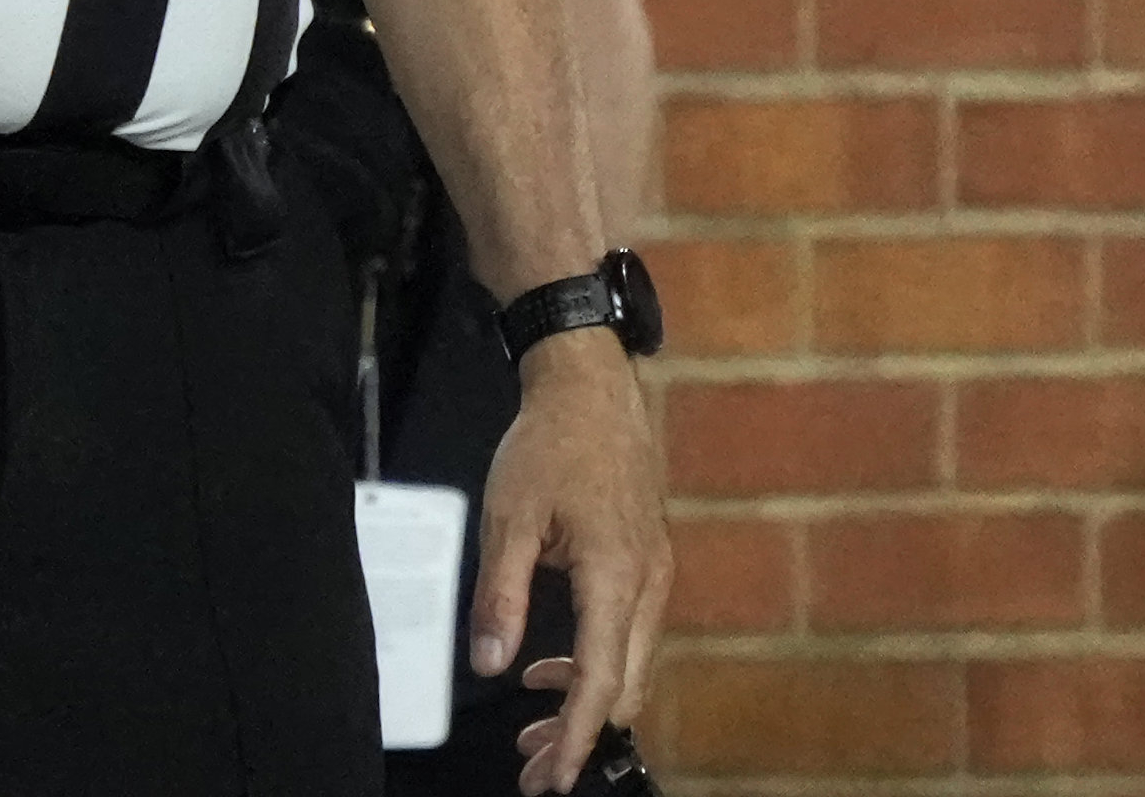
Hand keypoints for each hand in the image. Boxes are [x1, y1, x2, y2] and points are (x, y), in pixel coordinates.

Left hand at [471, 331, 668, 795]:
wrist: (593, 386)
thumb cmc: (550, 445)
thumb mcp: (509, 518)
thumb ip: (500, 596)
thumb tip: (489, 664)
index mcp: (615, 574)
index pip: (599, 677)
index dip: (575, 735)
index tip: (552, 779)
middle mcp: (648, 581)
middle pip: (625, 685)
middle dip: (580, 733)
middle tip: (530, 766)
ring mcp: (656, 572)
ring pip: (632, 664)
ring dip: (588, 702)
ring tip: (534, 731)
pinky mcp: (649, 562)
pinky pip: (632, 635)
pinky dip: (598, 666)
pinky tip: (550, 668)